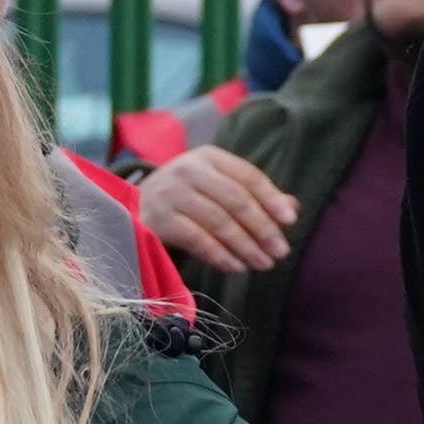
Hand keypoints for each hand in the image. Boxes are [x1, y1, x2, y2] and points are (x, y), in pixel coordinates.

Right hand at [138, 144, 297, 275]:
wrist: (131, 209)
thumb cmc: (185, 199)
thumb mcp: (216, 188)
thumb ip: (252, 195)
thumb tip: (292, 207)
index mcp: (209, 157)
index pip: (248, 176)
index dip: (272, 198)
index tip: (290, 221)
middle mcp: (188, 169)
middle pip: (236, 198)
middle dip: (262, 227)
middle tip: (281, 251)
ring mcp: (171, 193)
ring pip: (218, 220)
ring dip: (245, 245)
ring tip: (263, 264)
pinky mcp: (158, 219)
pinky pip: (197, 239)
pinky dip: (220, 255)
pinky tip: (236, 267)